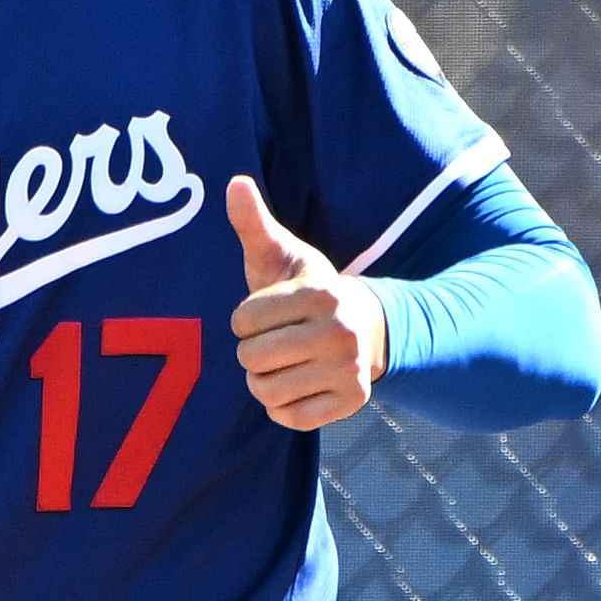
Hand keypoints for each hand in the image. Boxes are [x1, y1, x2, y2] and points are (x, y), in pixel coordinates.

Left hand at [226, 176, 385, 431]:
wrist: (367, 328)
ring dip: (263, 382)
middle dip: (251, 352)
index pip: (243, 319)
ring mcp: (348, 370)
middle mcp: (340, 332)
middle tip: (272, 342)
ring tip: (281, 365)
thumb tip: (233, 182)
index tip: (264, 315)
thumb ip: (254, 223)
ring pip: (266, 392)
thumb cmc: (308, 292)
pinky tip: (296, 386)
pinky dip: (283, 407)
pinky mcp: (351, 402)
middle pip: (252, 358)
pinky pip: (290, 418)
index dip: (243, 319)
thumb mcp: (283, 254)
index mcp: (321, 293)